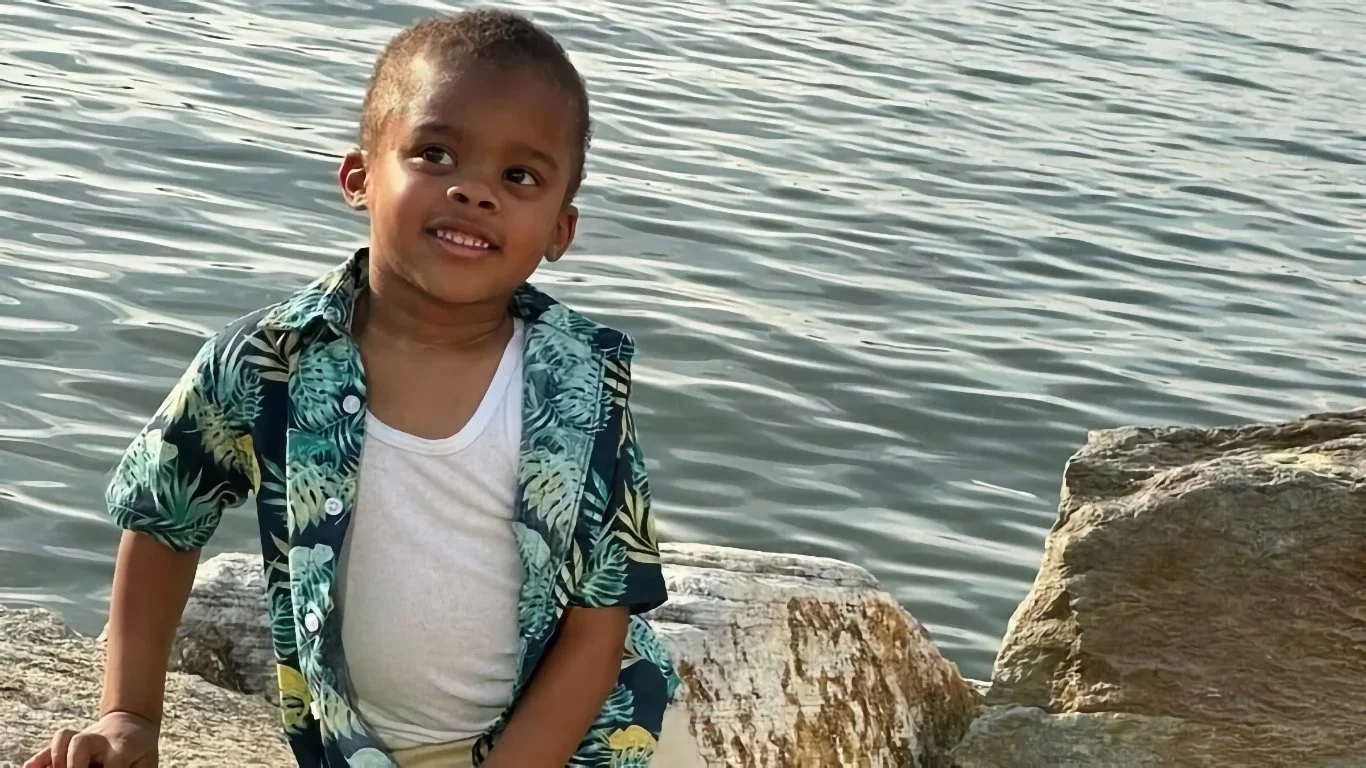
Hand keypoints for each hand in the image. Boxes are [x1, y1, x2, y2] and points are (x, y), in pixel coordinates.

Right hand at [24, 711, 158, 767]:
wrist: (133, 722)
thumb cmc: (141, 752)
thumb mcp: (147, 762)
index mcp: (123, 747)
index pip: (114, 760)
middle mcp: (99, 740)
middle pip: (80, 743)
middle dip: (74, 765)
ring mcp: (82, 739)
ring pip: (63, 737)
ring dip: (56, 758)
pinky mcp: (68, 743)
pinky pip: (48, 747)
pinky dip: (38, 759)